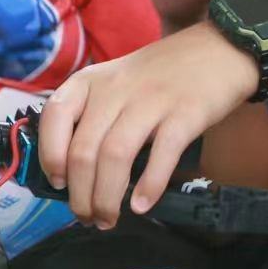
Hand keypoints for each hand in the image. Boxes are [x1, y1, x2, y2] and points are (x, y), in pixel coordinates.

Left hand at [37, 22, 259, 228]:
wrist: (217, 49)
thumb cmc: (159, 75)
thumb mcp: (114, 84)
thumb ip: (92, 117)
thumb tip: (72, 174)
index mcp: (90, 81)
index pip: (54, 116)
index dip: (50, 155)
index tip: (57, 183)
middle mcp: (115, 89)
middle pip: (84, 149)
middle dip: (80, 194)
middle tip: (87, 218)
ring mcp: (151, 99)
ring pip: (115, 156)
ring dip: (106, 197)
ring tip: (107, 220)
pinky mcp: (186, 112)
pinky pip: (162, 154)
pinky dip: (149, 184)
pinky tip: (141, 206)